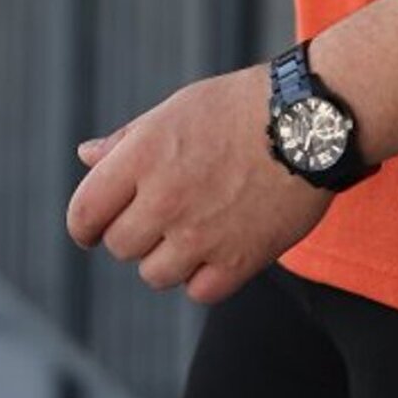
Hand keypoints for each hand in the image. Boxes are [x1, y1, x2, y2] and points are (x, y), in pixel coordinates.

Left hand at [65, 63, 329, 306]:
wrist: (313, 119)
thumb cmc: (243, 106)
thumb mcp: (178, 108)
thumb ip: (128, 140)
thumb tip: (85, 156)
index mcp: (143, 156)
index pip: (84, 213)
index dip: (85, 225)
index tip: (94, 228)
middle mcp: (165, 198)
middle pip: (120, 246)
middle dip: (135, 232)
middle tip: (164, 212)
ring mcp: (201, 234)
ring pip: (155, 274)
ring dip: (169, 256)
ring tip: (198, 224)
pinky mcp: (239, 260)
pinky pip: (199, 291)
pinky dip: (205, 275)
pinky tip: (221, 244)